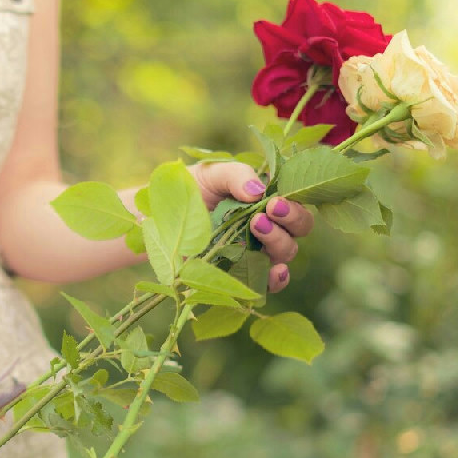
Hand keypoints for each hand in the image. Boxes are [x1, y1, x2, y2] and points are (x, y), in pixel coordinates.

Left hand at [188, 161, 313, 292]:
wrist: (160, 217)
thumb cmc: (190, 190)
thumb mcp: (211, 174)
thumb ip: (235, 176)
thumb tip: (258, 191)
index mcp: (266, 201)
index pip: (296, 204)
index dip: (294, 205)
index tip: (273, 202)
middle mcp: (267, 227)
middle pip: (298, 229)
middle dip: (290, 221)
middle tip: (262, 215)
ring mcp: (256, 252)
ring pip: (286, 253)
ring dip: (278, 242)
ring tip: (256, 228)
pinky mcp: (241, 274)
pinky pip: (269, 283)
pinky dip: (277, 280)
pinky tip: (274, 271)